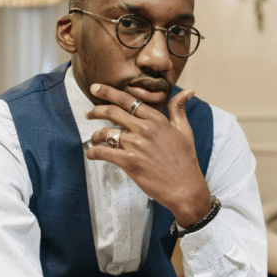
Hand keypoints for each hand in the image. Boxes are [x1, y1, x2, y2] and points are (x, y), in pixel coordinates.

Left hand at [85, 84, 211, 226]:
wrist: (185, 187)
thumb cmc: (186, 160)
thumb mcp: (185, 130)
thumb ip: (179, 109)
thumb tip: (188, 91)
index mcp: (157, 119)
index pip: (128, 100)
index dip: (109, 92)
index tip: (96, 88)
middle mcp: (145, 129)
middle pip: (112, 112)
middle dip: (96, 110)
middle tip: (88, 113)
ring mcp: (136, 145)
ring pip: (106, 133)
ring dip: (95, 135)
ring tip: (93, 139)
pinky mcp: (130, 162)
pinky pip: (104, 153)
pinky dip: (94, 152)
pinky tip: (92, 154)